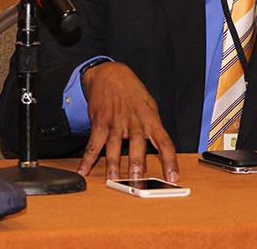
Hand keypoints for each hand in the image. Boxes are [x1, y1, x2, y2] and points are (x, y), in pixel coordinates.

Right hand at [78, 62, 178, 181]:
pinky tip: (83, 170)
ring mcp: (115, 122)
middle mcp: (134, 122)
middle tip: (136, 182)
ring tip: (112, 179)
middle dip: (137, 164)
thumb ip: (153, 129)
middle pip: (138, 145)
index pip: (165, 142)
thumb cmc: (132, 92)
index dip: (170, 161)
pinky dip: (87, 158)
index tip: (173, 177)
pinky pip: (93, 143)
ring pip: (114, 145)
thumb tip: (156, 153)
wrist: (110, 74)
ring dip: (113, 163)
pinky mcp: (100, 122)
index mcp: (151, 119)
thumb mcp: (149, 106)